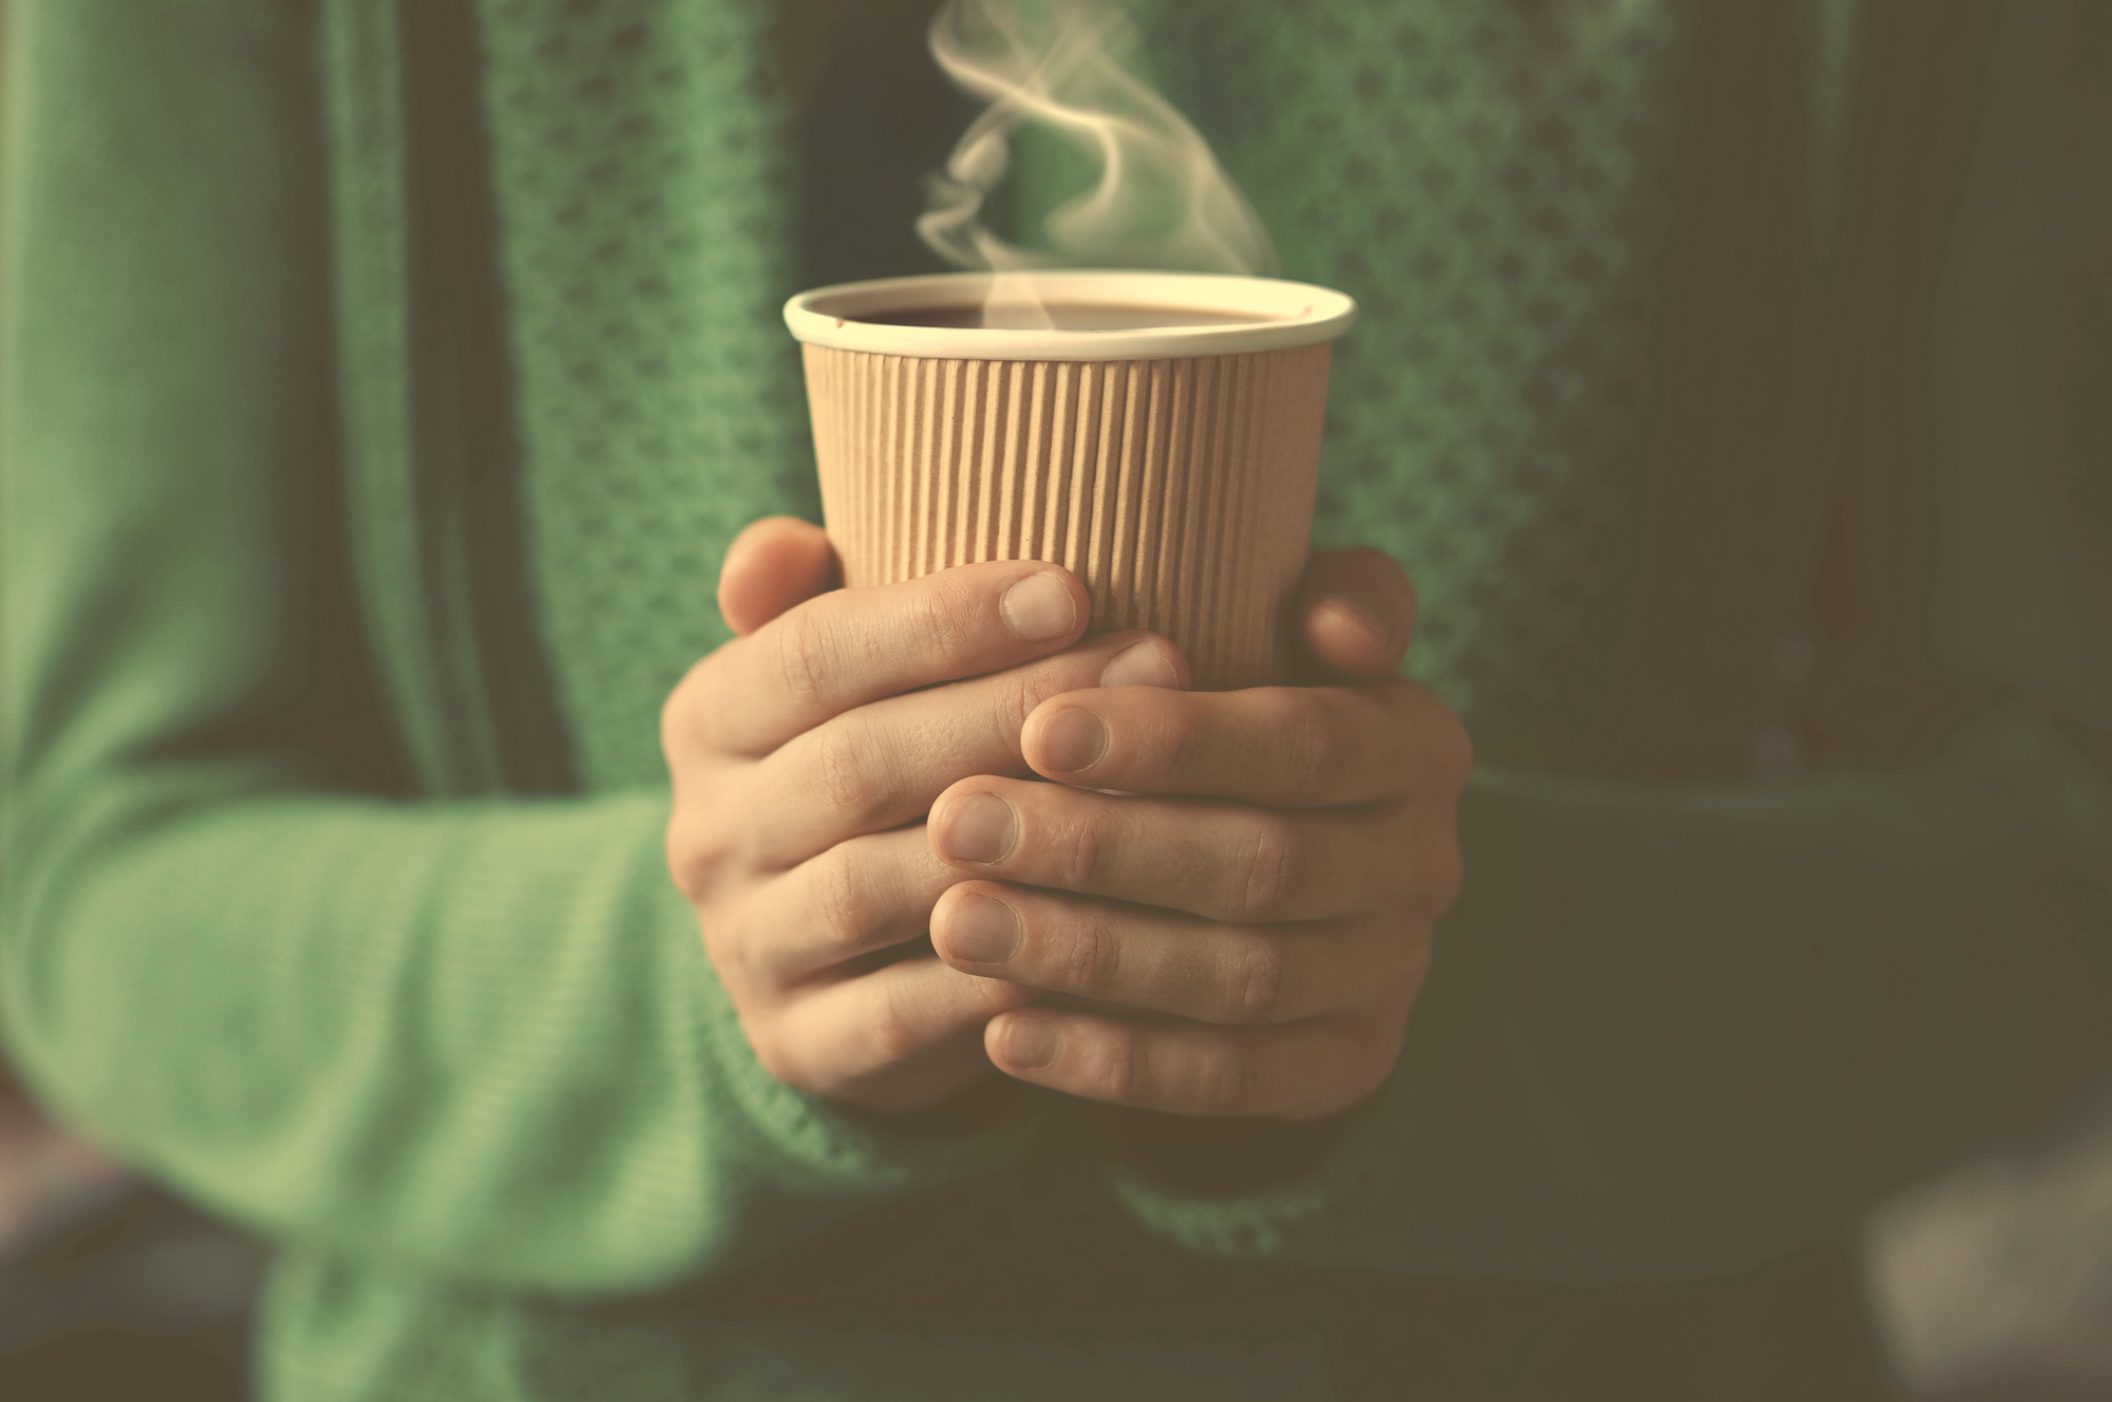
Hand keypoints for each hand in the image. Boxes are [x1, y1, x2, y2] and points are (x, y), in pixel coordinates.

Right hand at [662, 518, 1190, 1112]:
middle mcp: (705, 834)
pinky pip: (907, 1011)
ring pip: (881, 886)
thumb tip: (785, 543)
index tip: (1074, 589)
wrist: (833, 960)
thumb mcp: (842, 676)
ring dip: (1020, 835)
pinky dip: (1003, 965)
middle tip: (1154, 662)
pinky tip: (1109, 919)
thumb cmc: (878, 770)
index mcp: (709, 720)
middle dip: (1014, 709)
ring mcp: (745, 948)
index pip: (814, 654)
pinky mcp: (798, 1046)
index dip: (943, 621)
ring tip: (1149, 785)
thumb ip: (816, 602)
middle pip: (859, 763)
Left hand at [926, 547, 1470, 1120]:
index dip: (1173, 742)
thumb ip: (1325, 596)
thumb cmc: (1245, 715)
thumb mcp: (1288, 635)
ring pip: (1236, 981)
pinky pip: (1226, 1082)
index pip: (1304, 744)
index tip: (1038, 729)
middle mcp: (1424, 867)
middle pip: (1260, 867)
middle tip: (956, 823)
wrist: (1290, 863)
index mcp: (1419, 746)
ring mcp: (1392, 978)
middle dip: (1097, 848)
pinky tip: (1001, 1035)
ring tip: (955, 921)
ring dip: (1086, 957)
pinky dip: (1111, 1062)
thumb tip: (1331, 626)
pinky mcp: (1346, 1069)